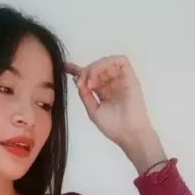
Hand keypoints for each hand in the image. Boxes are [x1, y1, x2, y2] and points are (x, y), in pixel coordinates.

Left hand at [65, 56, 166, 172]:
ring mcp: (121, 79)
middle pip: (96, 67)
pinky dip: (106, 63)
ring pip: (106, 62)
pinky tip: (98, 76)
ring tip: (90, 83)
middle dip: (85, 72)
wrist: (128, 133)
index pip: (90, 77)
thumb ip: (84, 94)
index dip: (78, 70)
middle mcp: (112, 83)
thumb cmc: (113, 126)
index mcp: (103, 92)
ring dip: (94, 68)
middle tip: (81, 83)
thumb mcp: (92, 110)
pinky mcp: (130, 76)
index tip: (65, 67)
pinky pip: (120, 60)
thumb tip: (77, 79)